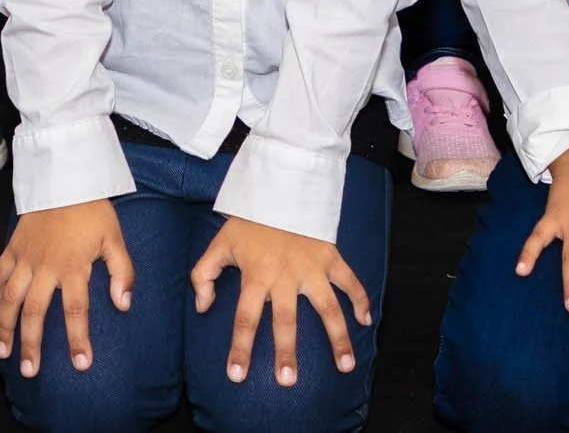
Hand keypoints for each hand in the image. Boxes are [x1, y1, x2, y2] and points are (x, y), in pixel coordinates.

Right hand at [0, 200, 133, 377]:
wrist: (65, 176)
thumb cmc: (92, 209)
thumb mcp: (115, 237)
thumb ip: (123, 272)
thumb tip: (124, 305)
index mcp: (73, 266)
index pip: (76, 310)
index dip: (78, 339)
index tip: (80, 365)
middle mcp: (45, 266)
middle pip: (35, 312)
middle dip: (31, 344)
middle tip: (29, 372)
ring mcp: (25, 257)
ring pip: (11, 298)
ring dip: (6, 327)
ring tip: (2, 353)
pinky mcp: (13, 246)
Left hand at [190, 216, 370, 387]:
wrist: (277, 187)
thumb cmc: (248, 221)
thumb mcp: (219, 243)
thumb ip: (203, 274)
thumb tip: (202, 308)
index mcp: (256, 274)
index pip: (245, 317)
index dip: (240, 347)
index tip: (237, 375)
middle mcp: (284, 275)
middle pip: (286, 319)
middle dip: (286, 351)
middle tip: (288, 381)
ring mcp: (311, 267)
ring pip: (327, 307)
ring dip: (337, 337)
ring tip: (345, 366)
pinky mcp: (330, 255)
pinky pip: (349, 279)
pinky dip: (360, 298)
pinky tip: (366, 320)